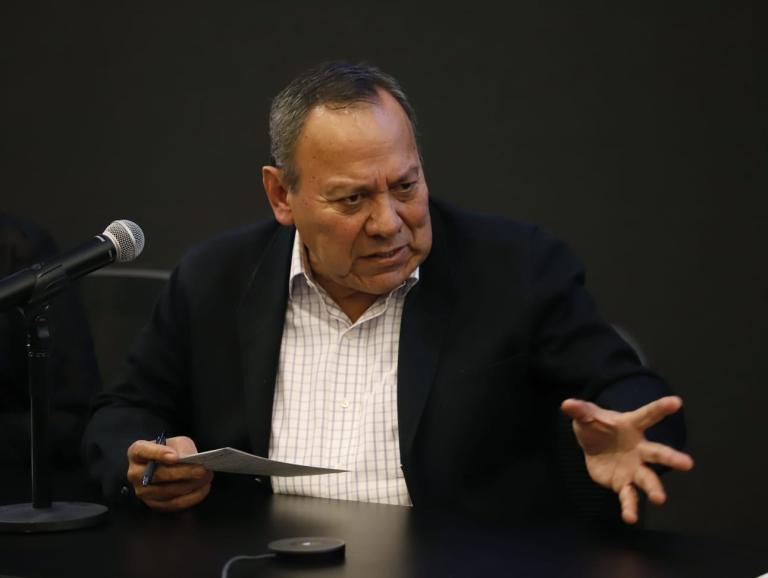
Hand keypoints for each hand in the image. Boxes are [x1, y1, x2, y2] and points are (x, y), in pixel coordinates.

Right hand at [127, 436, 213, 510]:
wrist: (164, 465)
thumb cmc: (170, 451)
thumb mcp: (175, 443)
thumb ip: (181, 449)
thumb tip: (192, 460)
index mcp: (136, 452)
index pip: (142, 451)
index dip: (158, 454)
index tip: (175, 457)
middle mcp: (135, 473)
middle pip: (158, 475)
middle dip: (184, 472)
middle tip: (203, 470)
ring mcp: (142, 491)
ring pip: (167, 491)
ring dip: (191, 485)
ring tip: (207, 477)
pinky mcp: (153, 504)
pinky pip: (173, 504)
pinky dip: (191, 497)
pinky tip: (204, 488)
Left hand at [560, 396, 693, 523]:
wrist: (593, 446)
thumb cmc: (596, 426)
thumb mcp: (585, 416)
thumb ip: (579, 410)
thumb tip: (566, 404)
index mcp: (631, 426)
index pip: (647, 415)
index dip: (661, 408)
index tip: (677, 402)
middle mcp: (639, 448)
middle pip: (657, 452)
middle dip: (671, 458)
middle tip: (687, 464)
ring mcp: (634, 468)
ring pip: (648, 479)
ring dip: (654, 488)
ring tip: (660, 499)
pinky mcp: (624, 484)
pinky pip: (629, 497)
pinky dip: (629, 508)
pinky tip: (629, 518)